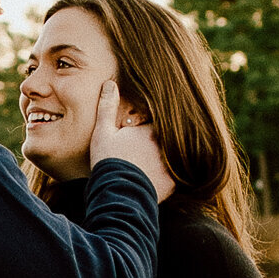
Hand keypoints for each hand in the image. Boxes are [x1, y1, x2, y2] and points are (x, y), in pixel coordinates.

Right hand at [89, 80, 174, 200]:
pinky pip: (176, 177)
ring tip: (154, 163)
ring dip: (169, 158)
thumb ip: (107, 107)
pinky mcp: (172, 184)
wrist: (116, 194)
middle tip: (147, 148)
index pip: (159, 121)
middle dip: (164, 140)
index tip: (143, 129)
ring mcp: (171, 165)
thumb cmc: (108, 161)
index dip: (151, 124)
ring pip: (174, 157)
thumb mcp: (103, 132)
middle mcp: (166, 145)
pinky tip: (159, 179)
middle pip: (169, 138)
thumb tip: (110, 83)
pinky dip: (169, 177)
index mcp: (152, 130)